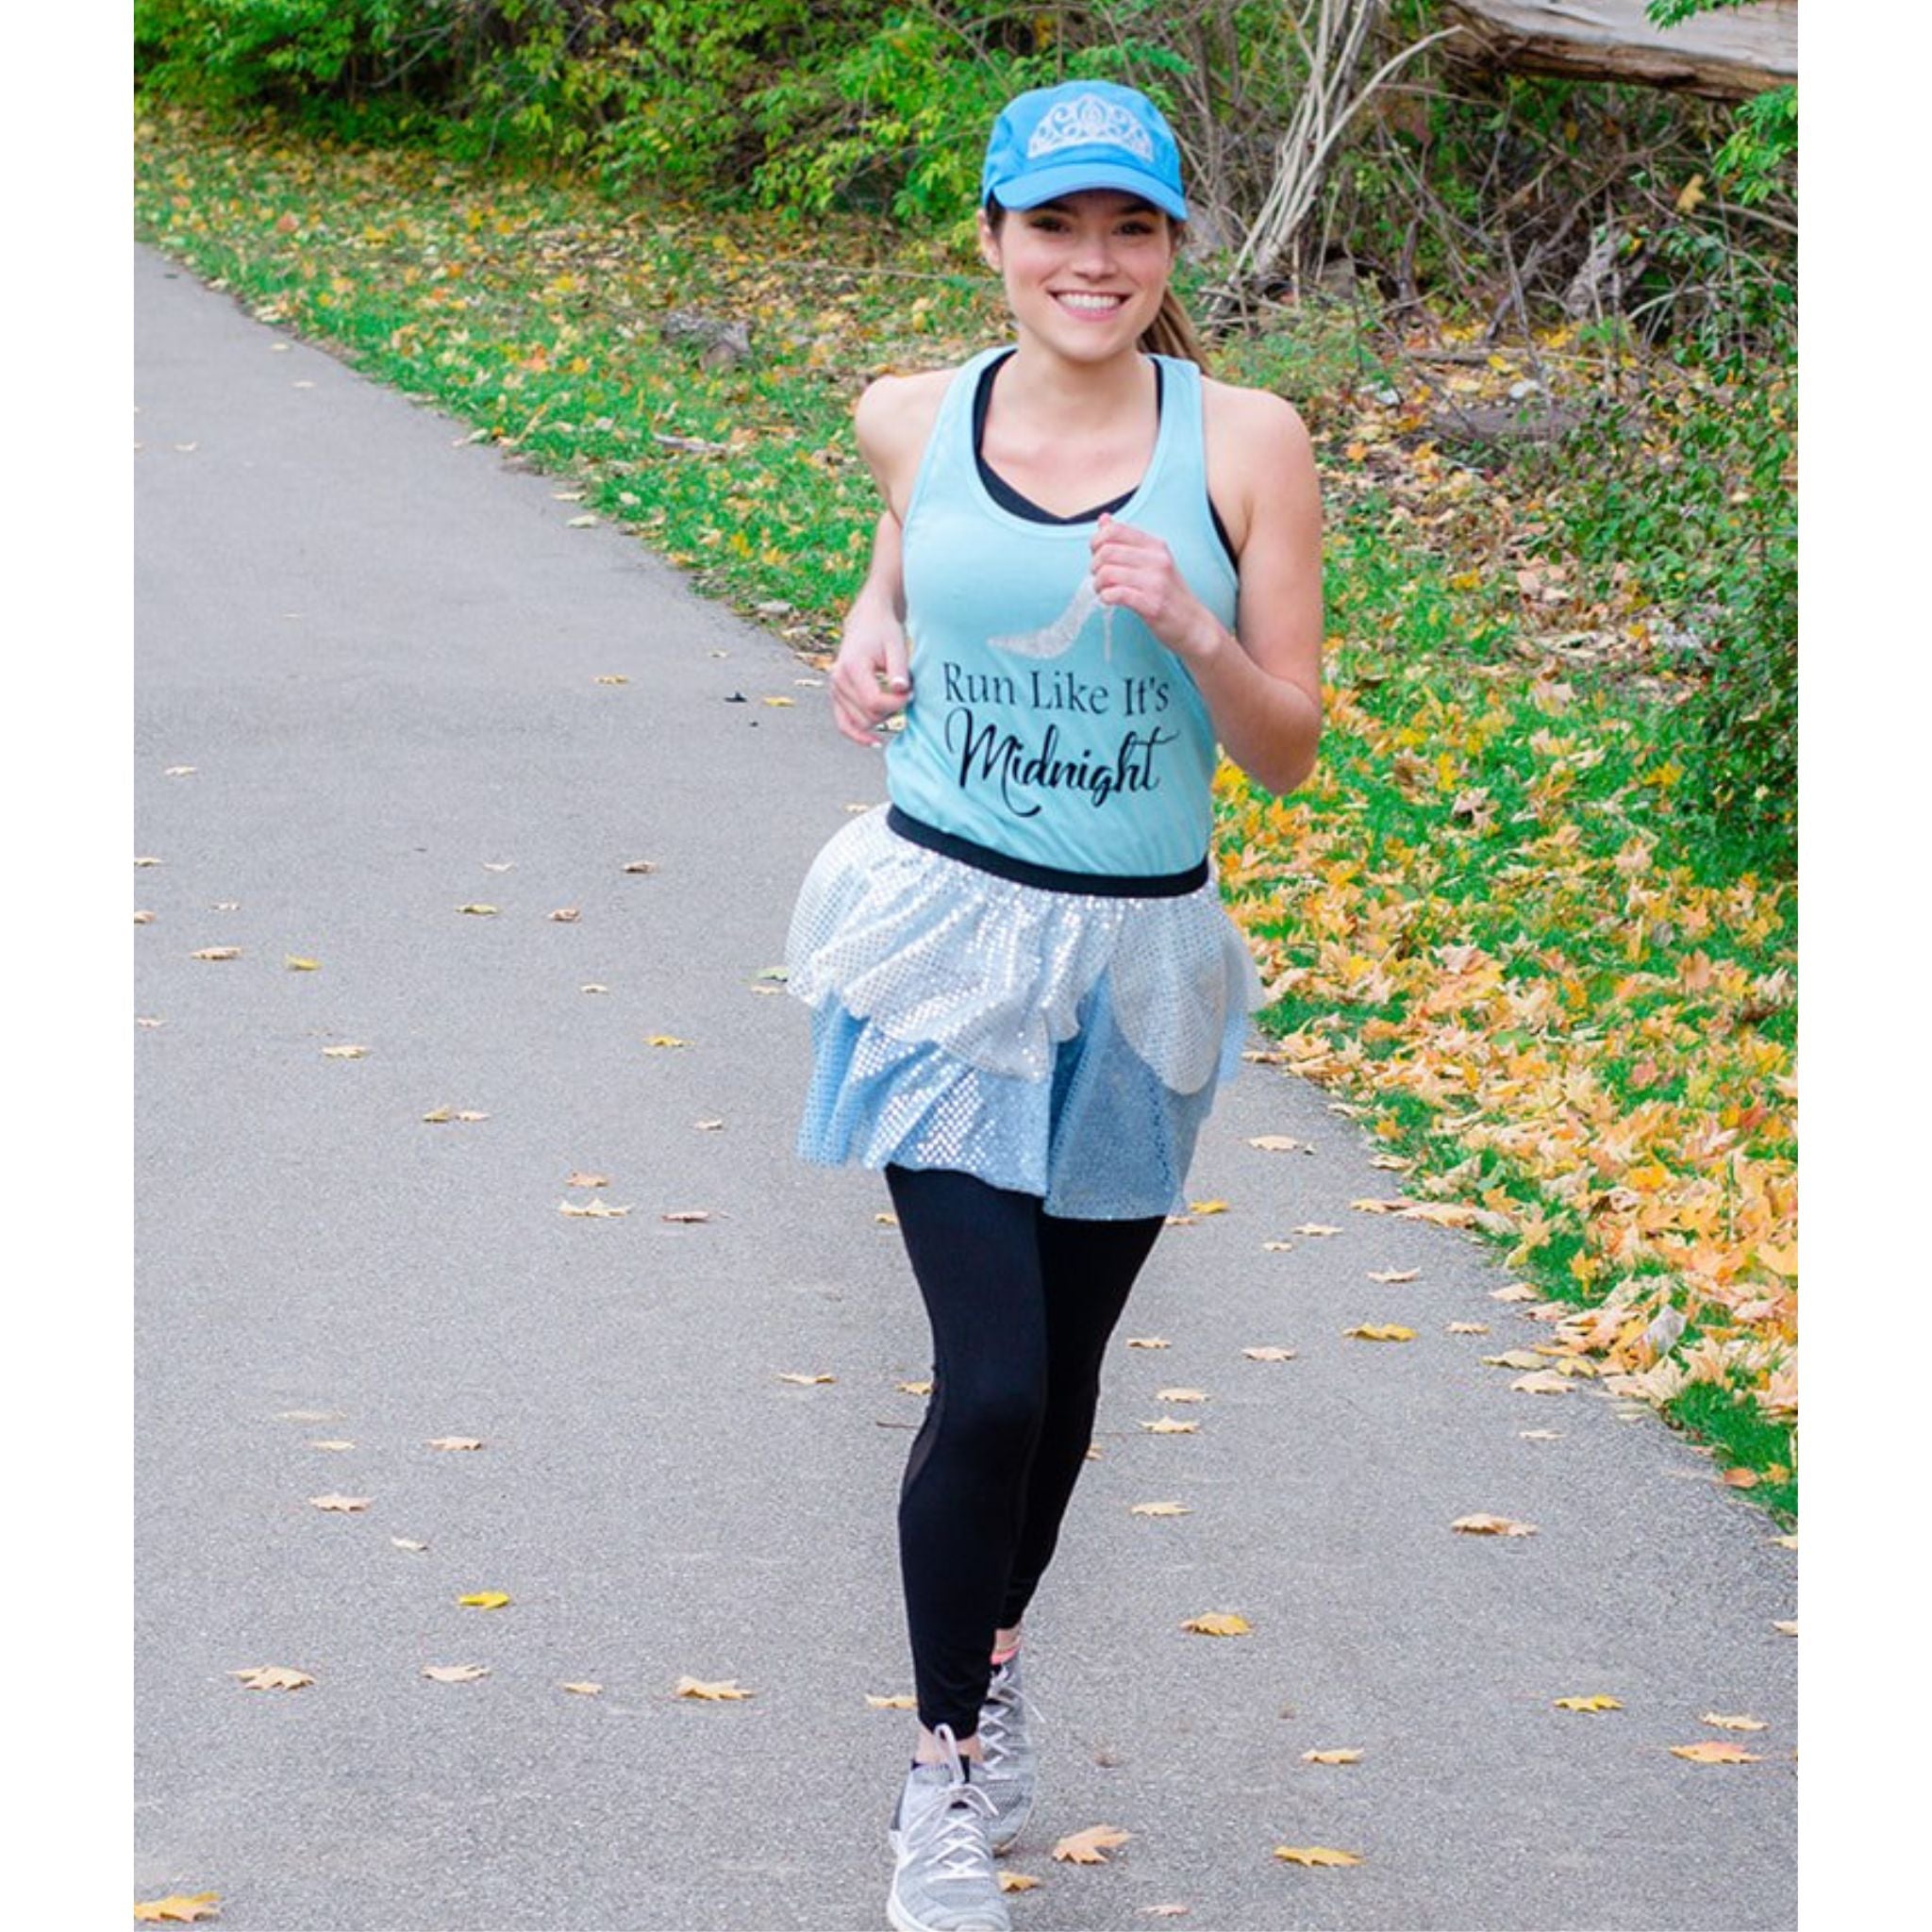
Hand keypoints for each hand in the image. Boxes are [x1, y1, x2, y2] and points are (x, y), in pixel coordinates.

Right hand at [829, 597, 911, 747]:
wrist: (867, 621)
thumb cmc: (884, 631)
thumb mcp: (896, 645)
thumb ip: (899, 669)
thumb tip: (902, 690)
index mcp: (852, 667)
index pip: (874, 701)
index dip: (897, 703)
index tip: (912, 692)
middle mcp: (838, 680)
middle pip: (868, 715)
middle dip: (892, 709)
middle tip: (906, 693)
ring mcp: (835, 689)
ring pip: (859, 722)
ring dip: (881, 718)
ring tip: (895, 701)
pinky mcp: (837, 696)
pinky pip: (844, 724)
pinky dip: (858, 735)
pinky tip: (876, 742)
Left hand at [1090, 513, 1224, 668]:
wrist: (1193, 624)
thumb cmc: (1169, 593)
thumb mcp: (1151, 561)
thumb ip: (1126, 541)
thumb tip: (1104, 519)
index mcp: (1155, 545)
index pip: (1115, 530)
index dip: (1097, 541)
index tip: (1096, 555)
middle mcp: (1157, 559)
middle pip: (1107, 551)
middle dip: (1094, 566)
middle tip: (1099, 578)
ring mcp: (1156, 582)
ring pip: (1108, 573)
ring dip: (1098, 584)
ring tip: (1103, 591)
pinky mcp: (1152, 604)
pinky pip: (1117, 594)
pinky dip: (1106, 597)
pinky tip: (1109, 600)